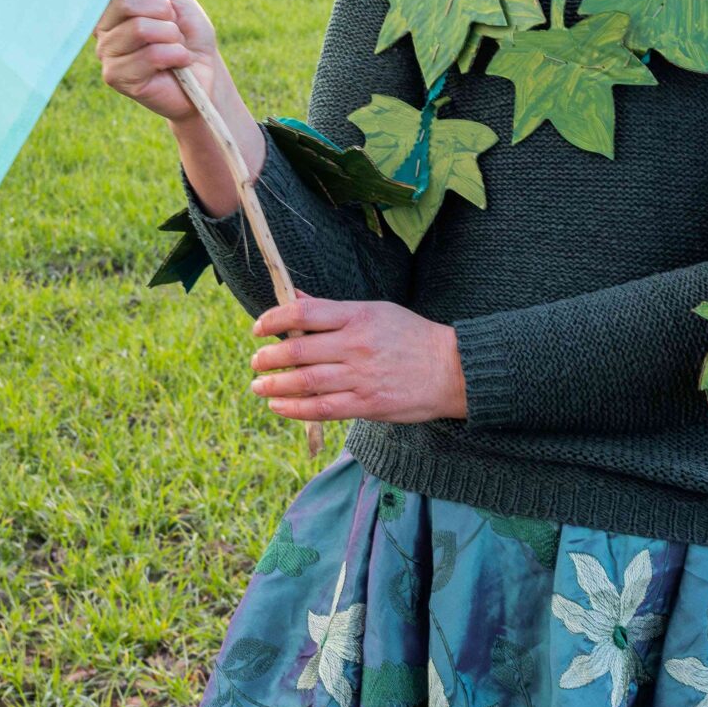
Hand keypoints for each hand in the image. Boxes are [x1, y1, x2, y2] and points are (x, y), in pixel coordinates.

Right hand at [94, 0, 223, 122]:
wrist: (206, 73)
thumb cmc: (189, 35)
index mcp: (114, 9)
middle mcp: (104, 30)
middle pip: (124, 3)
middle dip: (162, 10)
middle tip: (173, 26)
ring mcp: (108, 54)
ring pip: (140, 29)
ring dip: (171, 36)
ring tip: (176, 46)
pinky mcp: (117, 77)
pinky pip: (151, 55)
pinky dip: (175, 55)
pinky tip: (178, 64)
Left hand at [249, 295, 467, 423]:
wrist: (452, 370)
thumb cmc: (411, 336)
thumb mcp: (375, 311)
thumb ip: (332, 309)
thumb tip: (296, 298)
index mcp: (358, 316)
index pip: (304, 313)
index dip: (274, 319)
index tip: (258, 327)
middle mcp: (356, 345)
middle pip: (299, 349)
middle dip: (269, 357)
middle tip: (255, 361)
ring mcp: (361, 377)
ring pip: (305, 381)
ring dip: (274, 384)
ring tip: (258, 385)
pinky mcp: (368, 405)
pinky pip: (322, 408)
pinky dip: (295, 408)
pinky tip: (278, 406)